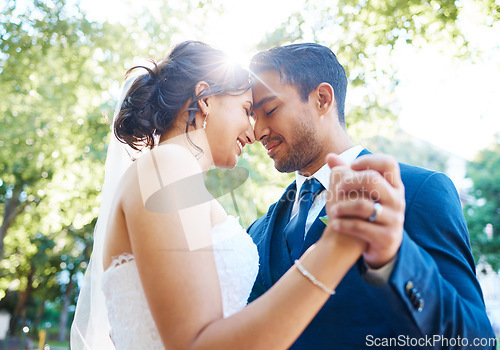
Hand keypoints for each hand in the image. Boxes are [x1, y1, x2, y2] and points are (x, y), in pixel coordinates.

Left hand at [325, 153, 404, 267]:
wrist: (380, 249)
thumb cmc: (368, 215)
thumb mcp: (363, 194)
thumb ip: (347, 174)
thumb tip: (329, 156)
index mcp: (394, 187)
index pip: (389, 163)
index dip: (368, 160)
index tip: (351, 166)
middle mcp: (397, 201)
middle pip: (373, 180)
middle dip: (349, 182)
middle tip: (337, 189)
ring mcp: (394, 220)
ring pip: (363, 205)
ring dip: (342, 206)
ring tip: (332, 211)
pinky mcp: (387, 238)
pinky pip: (360, 227)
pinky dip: (343, 224)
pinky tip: (334, 224)